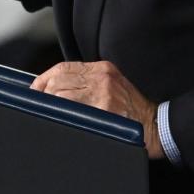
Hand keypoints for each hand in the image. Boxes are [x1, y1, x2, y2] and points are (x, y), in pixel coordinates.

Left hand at [32, 61, 163, 158]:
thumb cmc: (134, 110)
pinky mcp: (105, 110)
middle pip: (59, 80)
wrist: (158, 126)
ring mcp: (103, 93)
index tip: (36, 89)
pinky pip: (74, 111)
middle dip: (44, 94)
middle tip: (39, 106)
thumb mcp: (114, 86)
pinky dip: (63, 115)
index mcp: (103, 69)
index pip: (63, 67)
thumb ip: (90, 83)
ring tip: (50, 114)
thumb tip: (57, 89)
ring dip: (51, 106)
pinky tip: (61, 120)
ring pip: (62, 95)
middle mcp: (102, 77)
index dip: (45, 78)